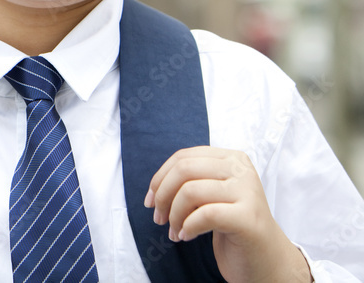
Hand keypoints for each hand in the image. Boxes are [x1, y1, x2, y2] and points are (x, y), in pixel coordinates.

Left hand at [146, 146, 310, 282]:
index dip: (159, 178)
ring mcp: (248, 192)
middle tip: (159, 218)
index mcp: (231, 158)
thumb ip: (191, 180)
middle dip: (162, 196)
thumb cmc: (232, 225)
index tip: (150, 200)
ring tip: (175, 231)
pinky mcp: (248, 217)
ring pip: (190, 191)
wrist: (266, 259)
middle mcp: (242, 170)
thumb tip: (155, 186)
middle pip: (184, 170)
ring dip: (174, 215)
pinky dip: (188, 227)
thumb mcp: (211, 194)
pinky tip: (187, 236)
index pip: (183, 157)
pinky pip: (205, 215)